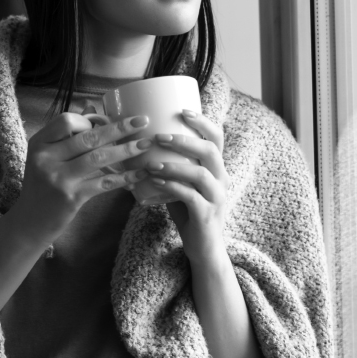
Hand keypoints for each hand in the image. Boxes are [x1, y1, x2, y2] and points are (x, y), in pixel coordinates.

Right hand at [12, 108, 151, 246]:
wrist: (30, 221)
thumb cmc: (42, 185)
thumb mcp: (46, 157)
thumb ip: (67, 134)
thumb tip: (91, 107)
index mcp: (39, 143)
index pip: (66, 121)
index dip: (88, 120)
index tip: (106, 123)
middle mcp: (46, 158)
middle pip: (88, 137)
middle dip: (119, 128)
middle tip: (143, 121)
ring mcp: (58, 178)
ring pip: (98, 158)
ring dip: (126, 150)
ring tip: (146, 145)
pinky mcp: (71, 197)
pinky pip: (103, 183)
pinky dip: (124, 177)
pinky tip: (139, 174)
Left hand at [145, 109, 228, 263]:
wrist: (203, 246)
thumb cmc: (188, 211)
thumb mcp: (181, 183)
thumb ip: (169, 167)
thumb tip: (136, 147)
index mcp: (216, 168)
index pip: (217, 138)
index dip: (203, 122)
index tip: (182, 111)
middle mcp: (221, 179)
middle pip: (211, 151)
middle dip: (185, 140)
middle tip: (159, 136)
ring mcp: (216, 197)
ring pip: (200, 174)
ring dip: (174, 165)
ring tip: (152, 162)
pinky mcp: (206, 215)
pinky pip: (190, 197)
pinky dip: (171, 187)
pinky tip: (155, 182)